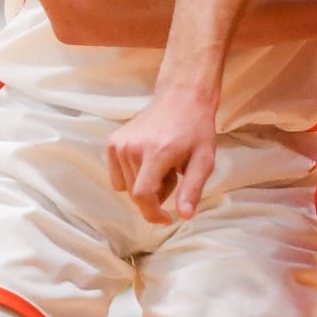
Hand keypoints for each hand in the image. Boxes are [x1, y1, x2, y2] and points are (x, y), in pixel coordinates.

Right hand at [106, 88, 217, 224]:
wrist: (181, 97)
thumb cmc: (196, 129)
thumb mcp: (204, 160)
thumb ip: (192, 189)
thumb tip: (184, 216)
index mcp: (156, 153)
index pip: (142, 195)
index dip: (152, 213)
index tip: (166, 219)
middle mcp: (133, 148)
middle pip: (136, 194)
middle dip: (156, 195)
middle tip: (174, 175)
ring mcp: (119, 144)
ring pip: (127, 187)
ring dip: (145, 185)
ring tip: (163, 165)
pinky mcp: (113, 143)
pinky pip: (117, 177)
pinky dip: (132, 177)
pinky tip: (149, 161)